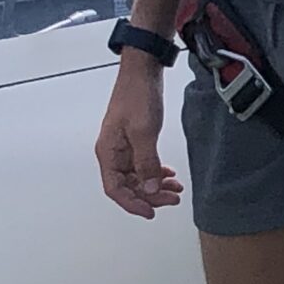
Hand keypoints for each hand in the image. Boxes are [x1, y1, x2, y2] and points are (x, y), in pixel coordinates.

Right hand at [95, 64, 182, 218]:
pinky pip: (143, 164)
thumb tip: (149, 189)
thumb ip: (146, 163)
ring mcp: (124, 147)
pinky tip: (169, 174)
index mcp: (107, 152)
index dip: (132, 204)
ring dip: (156, 185)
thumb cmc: (137, 96)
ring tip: (176, 188)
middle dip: (150, 195)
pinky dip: (156, 172)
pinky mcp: (135, 140)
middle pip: (129, 186)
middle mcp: (113, 152)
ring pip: (138, 177)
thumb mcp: (144, 132)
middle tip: (173, 198)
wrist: (143, 71)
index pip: (115, 189)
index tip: (151, 212)